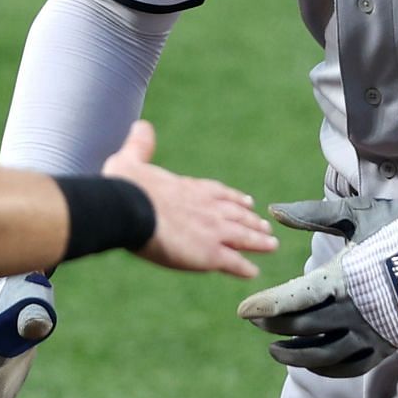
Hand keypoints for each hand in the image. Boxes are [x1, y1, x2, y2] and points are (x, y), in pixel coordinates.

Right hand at [103, 121, 278, 276]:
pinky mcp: (210, 254)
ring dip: (258, 241)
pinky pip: (234, 263)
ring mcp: (213, 231)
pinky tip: (253, 272)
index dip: (233, 198)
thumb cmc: (126, 186)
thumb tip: (141, 125)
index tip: (246, 202)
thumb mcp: (131, 159)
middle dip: (251, 221)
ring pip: (243, 237)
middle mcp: (208, 208)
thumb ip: (140, 145)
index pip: (219, 193)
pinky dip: (245, 268)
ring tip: (270, 245)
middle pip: (237, 215)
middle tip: (264, 226)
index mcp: (190, 188)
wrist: (129, 209)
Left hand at [237, 196, 397, 377]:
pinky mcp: (388, 344)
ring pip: (323, 355)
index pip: (292, 300)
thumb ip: (310, 214)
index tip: (242, 310)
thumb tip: (274, 210)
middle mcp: (356, 311)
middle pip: (302, 327)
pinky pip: (351, 367)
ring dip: (294, 355)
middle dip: (273, 325)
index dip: (264, 306)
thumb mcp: (353, 214)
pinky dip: (327, 368)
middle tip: (254, 320)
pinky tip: (311, 362)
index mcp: (343, 278)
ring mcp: (374, 332)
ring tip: (275, 349)